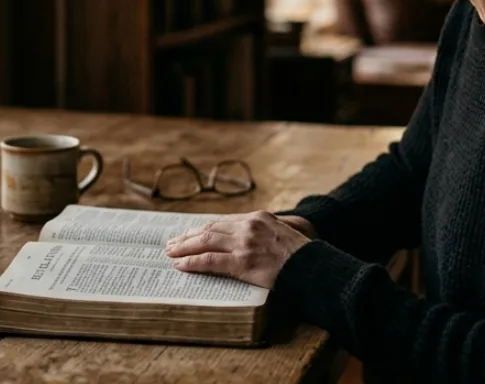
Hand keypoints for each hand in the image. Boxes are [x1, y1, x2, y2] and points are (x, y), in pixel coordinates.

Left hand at [163, 211, 310, 288]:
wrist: (314, 267)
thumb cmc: (301, 255)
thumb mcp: (283, 233)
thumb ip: (264, 232)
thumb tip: (245, 239)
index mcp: (259, 217)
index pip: (223, 221)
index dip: (203, 228)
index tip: (190, 233)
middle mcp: (249, 226)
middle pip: (210, 228)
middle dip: (188, 236)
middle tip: (172, 243)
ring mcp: (245, 243)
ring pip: (206, 242)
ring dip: (184, 247)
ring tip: (170, 252)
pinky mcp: (243, 262)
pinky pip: (211, 261)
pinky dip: (193, 262)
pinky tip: (181, 264)